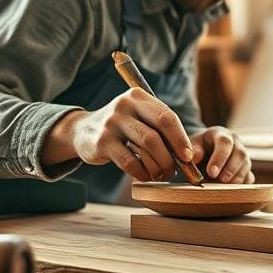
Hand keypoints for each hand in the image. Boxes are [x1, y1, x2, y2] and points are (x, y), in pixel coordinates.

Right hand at [43, 88, 193, 181]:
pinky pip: (129, 162)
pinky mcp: (102, 143)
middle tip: (175, 170)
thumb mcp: (138, 116)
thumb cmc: (122, 126)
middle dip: (171, 156)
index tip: (188, 156)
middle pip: (157, 134)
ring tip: (161, 174)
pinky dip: (141, 173)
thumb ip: (159, 127)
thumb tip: (186, 153)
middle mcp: (124, 106)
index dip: (181, 139)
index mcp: (137, 96)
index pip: (166, 117)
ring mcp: (111, 124)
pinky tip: (144, 176)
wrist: (83, 130)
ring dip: (158, 166)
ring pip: (146, 148)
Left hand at [190, 127, 253, 183]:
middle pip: (240, 154)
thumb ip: (192, 151)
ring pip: (246, 165)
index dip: (219, 158)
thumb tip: (190, 158)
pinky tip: (231, 190)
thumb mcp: (192, 146)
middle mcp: (235, 142)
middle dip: (231, 169)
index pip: (225, 142)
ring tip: (224, 188)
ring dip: (236, 178)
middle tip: (221, 181)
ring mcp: (243, 155)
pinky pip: (249, 176)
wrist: (204, 152)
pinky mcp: (245, 168)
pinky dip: (242, 185)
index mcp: (221, 134)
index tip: (211, 172)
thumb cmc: (198, 148)